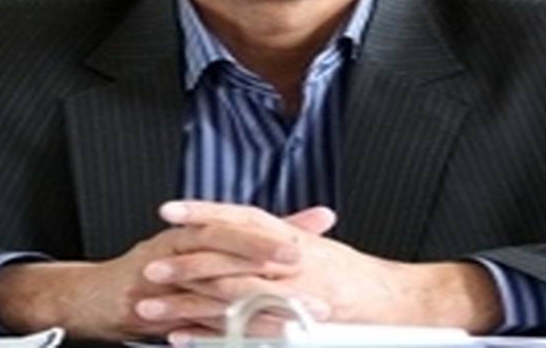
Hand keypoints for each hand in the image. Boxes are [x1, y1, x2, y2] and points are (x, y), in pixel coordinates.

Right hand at [0, 206, 332, 341]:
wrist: (95, 295)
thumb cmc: (154, 266)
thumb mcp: (203, 240)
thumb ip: (262, 232)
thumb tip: (316, 218)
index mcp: (193, 230)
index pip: (233, 228)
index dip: (265, 238)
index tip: (302, 246)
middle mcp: (179, 252)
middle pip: (226, 259)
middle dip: (267, 275)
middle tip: (306, 287)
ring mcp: (165, 284)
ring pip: (215, 295)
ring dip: (257, 311)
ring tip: (293, 323)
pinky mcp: (156, 313)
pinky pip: (194, 325)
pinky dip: (221, 334)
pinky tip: (246, 342)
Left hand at [139, 201, 502, 339]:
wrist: (397, 303)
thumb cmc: (356, 277)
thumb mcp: (318, 249)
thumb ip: (287, 234)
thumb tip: (252, 224)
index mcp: (289, 239)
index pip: (239, 220)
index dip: (203, 213)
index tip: (171, 210)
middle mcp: (287, 264)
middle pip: (225, 260)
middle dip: (183, 264)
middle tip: (149, 266)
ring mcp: (287, 298)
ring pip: (226, 299)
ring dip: (185, 304)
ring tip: (150, 307)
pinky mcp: (288, 328)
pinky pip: (242, 333)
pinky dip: (208, 336)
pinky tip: (180, 338)